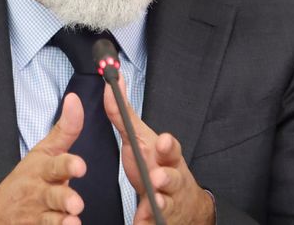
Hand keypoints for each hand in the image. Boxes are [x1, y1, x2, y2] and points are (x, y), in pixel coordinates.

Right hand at [0, 94, 86, 224]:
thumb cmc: (25, 179)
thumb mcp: (43, 152)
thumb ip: (65, 129)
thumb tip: (75, 99)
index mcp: (42, 170)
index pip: (55, 165)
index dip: (68, 165)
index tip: (80, 166)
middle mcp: (39, 192)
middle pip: (53, 195)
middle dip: (64, 198)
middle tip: (77, 203)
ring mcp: (37, 215)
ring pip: (51, 219)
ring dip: (61, 221)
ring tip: (73, 221)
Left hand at [104, 77, 213, 224]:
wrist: (181, 202)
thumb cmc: (155, 164)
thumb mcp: (139, 139)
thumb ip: (123, 114)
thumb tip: (112, 82)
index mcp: (166, 157)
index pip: (171, 149)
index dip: (168, 146)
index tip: (162, 141)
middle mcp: (171, 179)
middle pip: (173, 178)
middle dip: (166, 177)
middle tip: (157, 176)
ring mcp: (169, 201)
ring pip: (167, 203)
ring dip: (161, 202)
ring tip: (156, 201)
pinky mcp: (160, 220)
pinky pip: (155, 223)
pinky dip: (149, 224)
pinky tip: (142, 224)